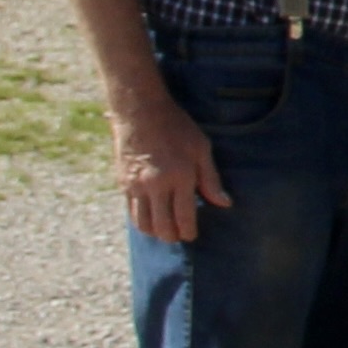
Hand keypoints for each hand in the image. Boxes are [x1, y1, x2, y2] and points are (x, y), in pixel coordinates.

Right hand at [116, 92, 230, 246]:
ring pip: (143, 223)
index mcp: (180, 176)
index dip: (189, 231)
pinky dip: (141, 220)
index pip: (184, 217)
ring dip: (155, 232)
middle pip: (162, 226)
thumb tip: (224, 204)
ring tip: (165, 230)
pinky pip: (130, 211)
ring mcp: (136, 185)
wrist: (141, 112)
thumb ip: (211, 179)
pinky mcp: (123, 183)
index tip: (192, 235)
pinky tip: (150, 219)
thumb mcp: (201, 148)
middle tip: (179, 235)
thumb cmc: (177, 127)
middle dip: (172, 236)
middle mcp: (156, 185)